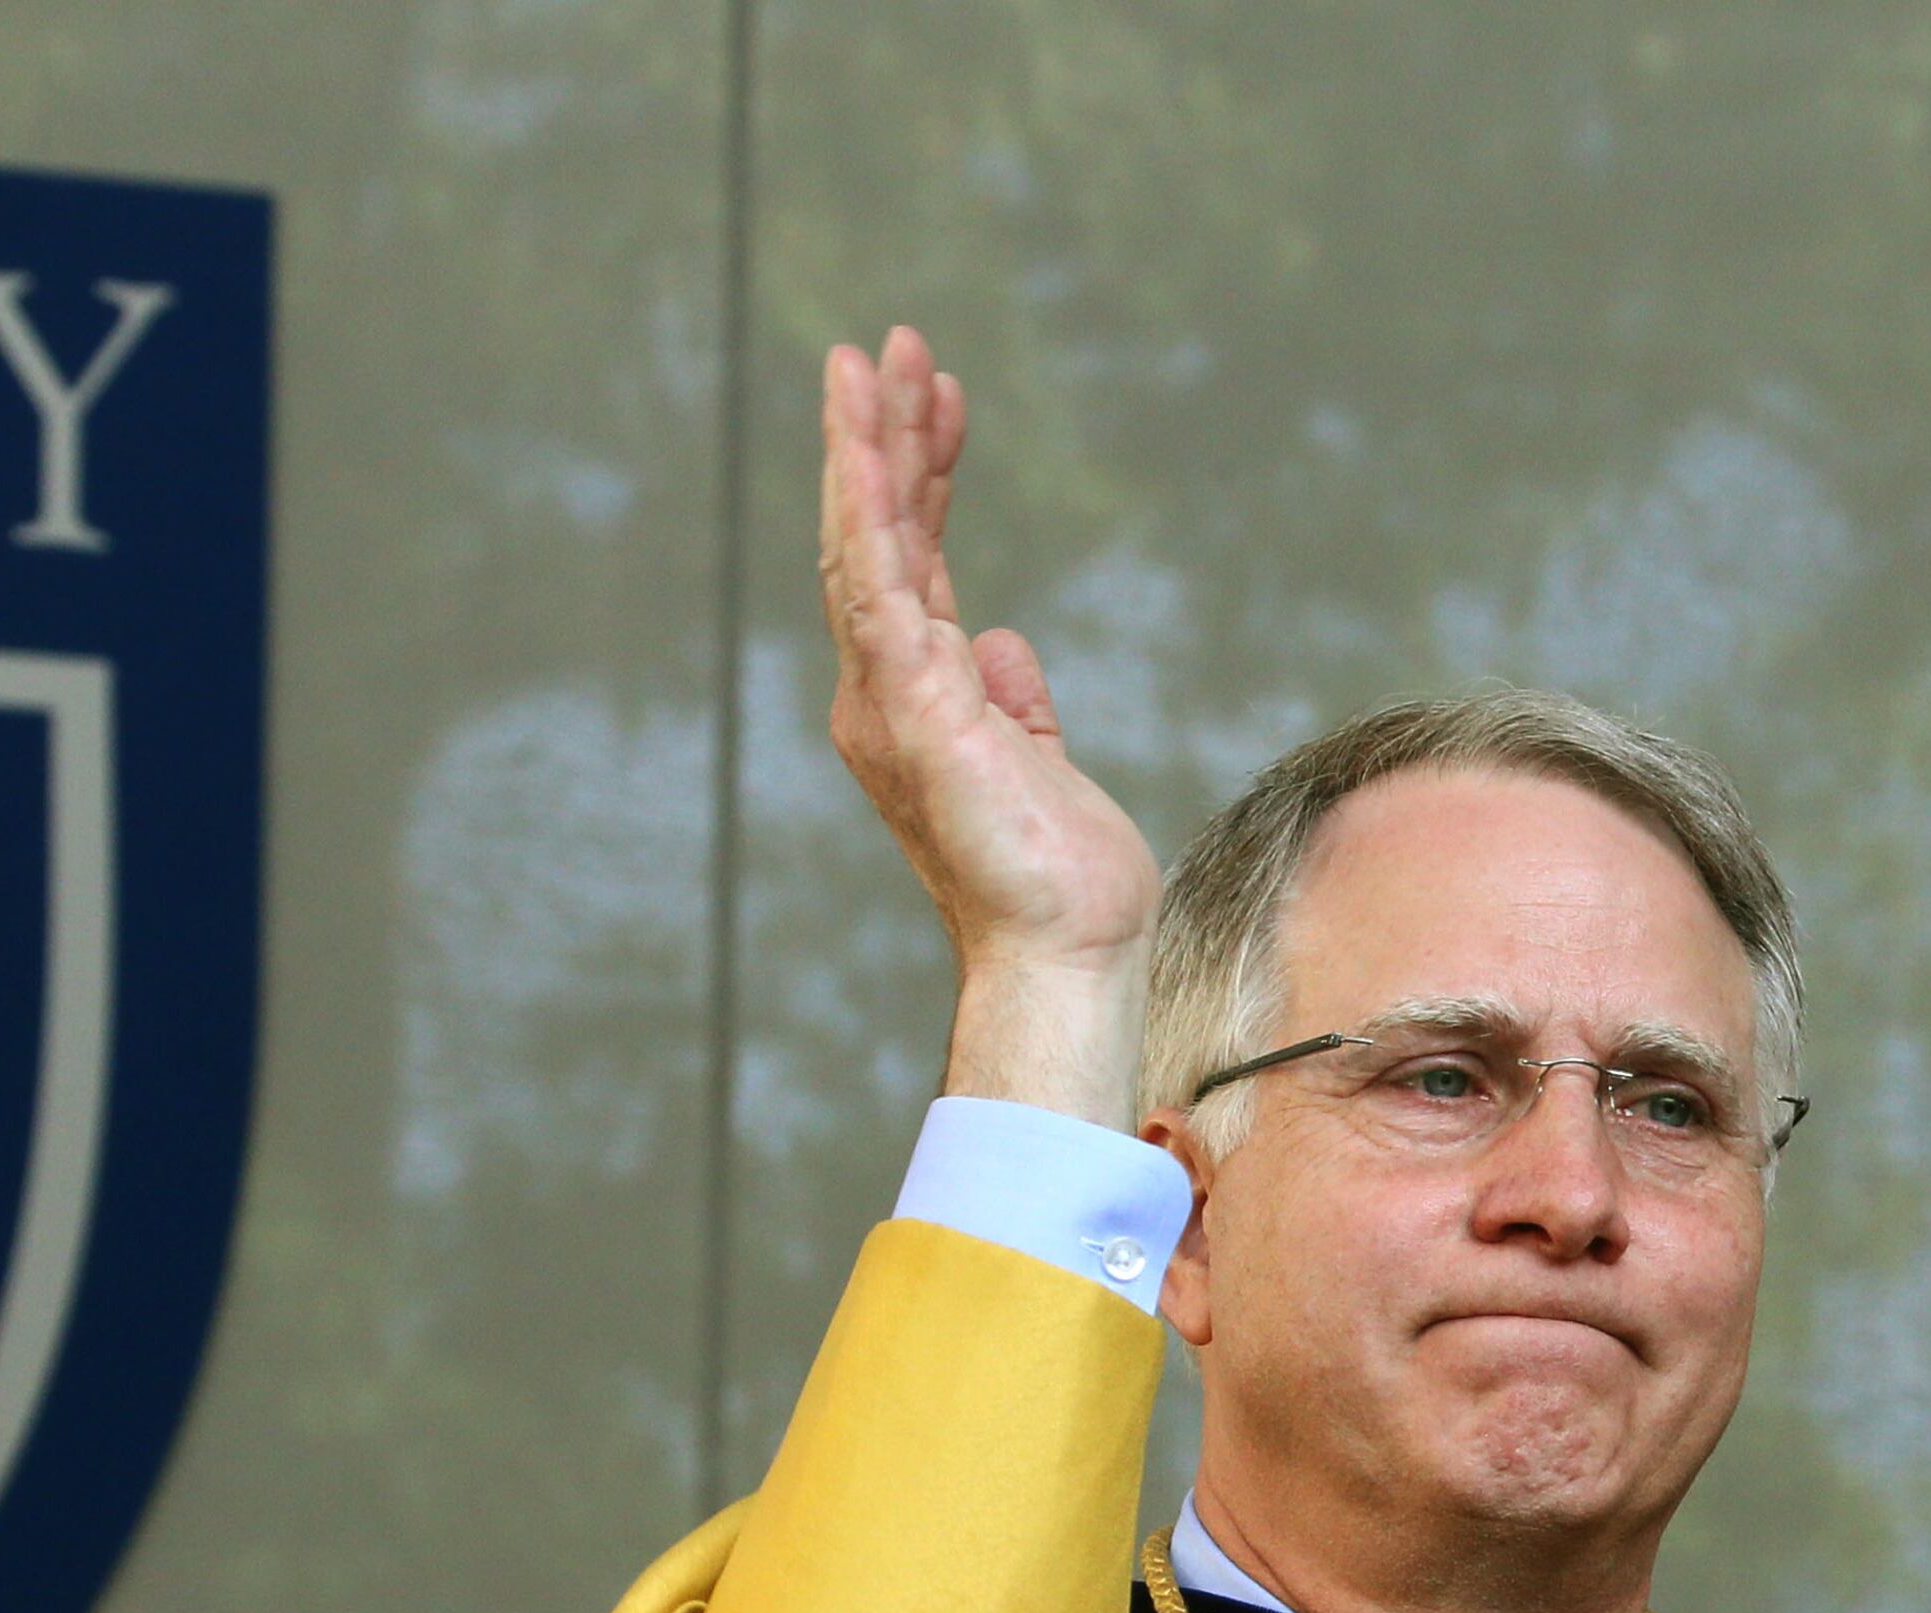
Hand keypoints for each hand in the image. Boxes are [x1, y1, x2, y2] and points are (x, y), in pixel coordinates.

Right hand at [818, 324, 1158, 1120]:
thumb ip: (1013, 699)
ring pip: (863, 552)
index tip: (937, 395)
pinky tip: (870, 452)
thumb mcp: (1039, 762)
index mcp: (916, 700)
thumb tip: (1002, 644)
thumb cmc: (1058, 876)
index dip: (919, 474)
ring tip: (866, 363)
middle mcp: (886, 695)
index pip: (908, 564)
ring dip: (863, 454)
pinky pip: (879, 598)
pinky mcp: (915, 717)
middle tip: (890, 343)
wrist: (1068, 950)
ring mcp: (892, 704)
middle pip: (873, 541)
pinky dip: (871, 520)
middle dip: (880, 437)